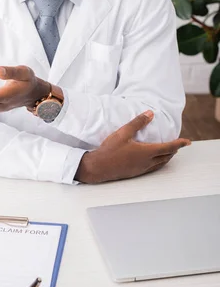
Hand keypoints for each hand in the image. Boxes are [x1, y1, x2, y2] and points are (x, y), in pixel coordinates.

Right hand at [75, 110, 190, 183]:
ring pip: (160, 163)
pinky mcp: (136, 172)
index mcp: (146, 152)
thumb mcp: (123, 133)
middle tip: (179, 144)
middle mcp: (147, 162)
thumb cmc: (110, 150)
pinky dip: (158, 162)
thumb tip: (150, 114)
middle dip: (174, 150)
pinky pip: (153, 167)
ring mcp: (142, 168)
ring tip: (169, 151)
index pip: (169, 147)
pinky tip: (153, 159)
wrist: (99, 167)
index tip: (187, 141)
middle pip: (166, 156)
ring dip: (167, 157)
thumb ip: (137, 123)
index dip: (179, 144)